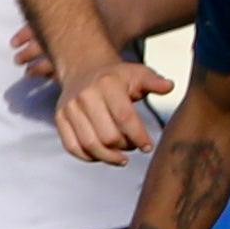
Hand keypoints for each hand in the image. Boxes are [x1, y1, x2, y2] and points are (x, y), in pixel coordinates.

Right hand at [53, 48, 170, 164]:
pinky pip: (72, 146)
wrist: (84, 69)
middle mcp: (85, 96)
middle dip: (125, 147)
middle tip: (133, 147)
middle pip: (107, 136)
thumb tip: (169, 86)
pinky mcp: (60, 118)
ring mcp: (70, 108)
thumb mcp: (138, 73)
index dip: (138, 136)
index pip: (125, 118)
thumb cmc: (117, 76)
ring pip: (89, 144)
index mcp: (107, 84)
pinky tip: (103, 156)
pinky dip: (88, 157)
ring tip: (121, 158)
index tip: (148, 147)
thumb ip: (154, 81)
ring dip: (108, 157)